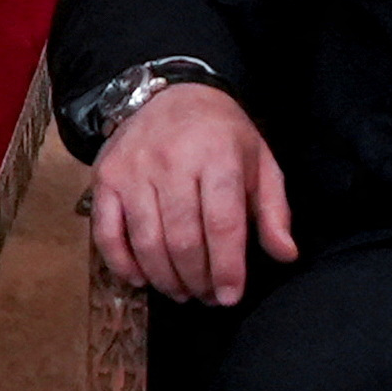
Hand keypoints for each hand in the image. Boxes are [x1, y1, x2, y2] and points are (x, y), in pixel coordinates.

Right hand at [85, 83, 293, 306]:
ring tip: (182, 292)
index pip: (222, 224)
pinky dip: (122, 264)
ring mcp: (133, 170)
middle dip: (197, 279)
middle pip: (183, 239)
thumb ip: (274, 210)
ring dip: (165, 278)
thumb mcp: (260, 162)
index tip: (230, 296)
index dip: (227, 268)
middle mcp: (172, 161)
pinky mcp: (105, 178)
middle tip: (207, 297)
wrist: (171, 93)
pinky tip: (141, 279)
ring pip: (147, 241)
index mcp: (217, 156)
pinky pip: (106, 232)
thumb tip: (285, 255)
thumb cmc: (222, 135)